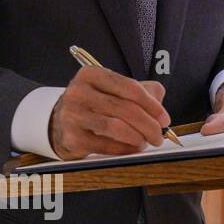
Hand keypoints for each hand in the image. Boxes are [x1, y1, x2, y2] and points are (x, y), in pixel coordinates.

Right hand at [49, 66, 170, 159]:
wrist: (58, 123)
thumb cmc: (92, 106)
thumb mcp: (112, 91)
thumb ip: (140, 91)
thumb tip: (160, 108)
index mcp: (91, 75)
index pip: (130, 87)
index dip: (152, 105)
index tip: (164, 119)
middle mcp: (79, 92)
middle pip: (126, 109)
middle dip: (149, 125)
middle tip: (159, 136)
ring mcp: (73, 115)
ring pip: (117, 127)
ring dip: (138, 138)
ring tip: (145, 142)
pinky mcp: (72, 137)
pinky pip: (107, 145)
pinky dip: (125, 149)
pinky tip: (130, 148)